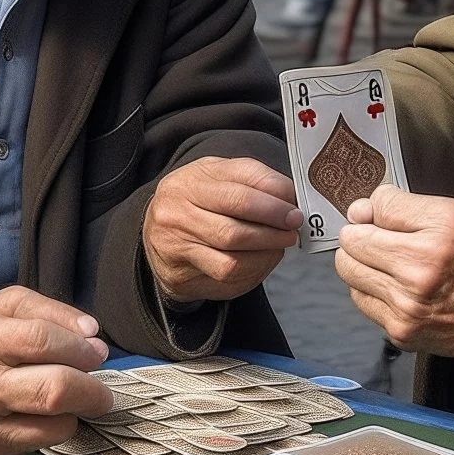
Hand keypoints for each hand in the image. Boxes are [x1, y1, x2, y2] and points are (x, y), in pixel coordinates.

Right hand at [0, 287, 112, 454]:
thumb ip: (46, 310)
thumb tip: (91, 332)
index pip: (43, 340)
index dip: (81, 348)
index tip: (98, 353)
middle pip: (54, 389)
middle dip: (93, 389)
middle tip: (102, 389)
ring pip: (55, 426)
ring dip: (73, 412)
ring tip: (65, 400)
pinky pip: (37, 447)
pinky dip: (47, 432)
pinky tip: (31, 418)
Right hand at [143, 157, 303, 303]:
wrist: (157, 231)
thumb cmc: (198, 199)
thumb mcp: (220, 175)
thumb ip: (254, 179)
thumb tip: (290, 196)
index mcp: (189, 182)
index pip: (238, 192)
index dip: (274, 203)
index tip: (295, 210)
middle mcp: (176, 214)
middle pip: (234, 230)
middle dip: (272, 231)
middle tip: (293, 229)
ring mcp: (176, 248)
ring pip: (232, 260)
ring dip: (266, 254)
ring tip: (280, 244)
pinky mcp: (180, 276)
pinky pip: (226, 279)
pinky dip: (253, 270)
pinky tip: (262, 259)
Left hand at [335, 185, 453, 355]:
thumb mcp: (453, 212)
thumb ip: (400, 206)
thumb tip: (357, 211)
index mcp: (439, 230)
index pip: (376, 205)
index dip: (379, 208)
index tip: (388, 216)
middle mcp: (421, 270)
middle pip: (352, 241)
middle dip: (362, 236)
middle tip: (384, 239)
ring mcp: (408, 305)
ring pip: (350, 271)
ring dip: (363, 263)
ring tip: (391, 264)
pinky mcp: (402, 331)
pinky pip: (362, 300)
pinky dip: (372, 290)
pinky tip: (397, 287)